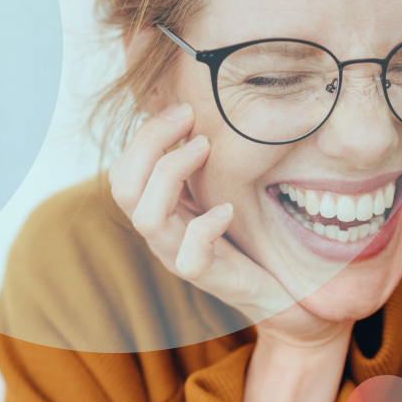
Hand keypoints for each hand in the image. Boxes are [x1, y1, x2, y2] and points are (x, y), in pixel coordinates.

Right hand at [109, 103, 297, 324]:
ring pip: (147, 219)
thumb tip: (197, 114)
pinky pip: (191, 258)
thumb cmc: (249, 237)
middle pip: (124, 189)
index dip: (144, 136)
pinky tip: (227, 209)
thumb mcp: (218, 192)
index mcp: (159, 211)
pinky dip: (205, 227)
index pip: (122, 173)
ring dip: (171, 173)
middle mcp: (162, 235)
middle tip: (189, 118)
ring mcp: (180, 257)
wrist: (279, 292)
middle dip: (150, 143)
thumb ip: (199, 165)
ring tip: (204, 148)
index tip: (183, 109)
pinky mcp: (210, 278)